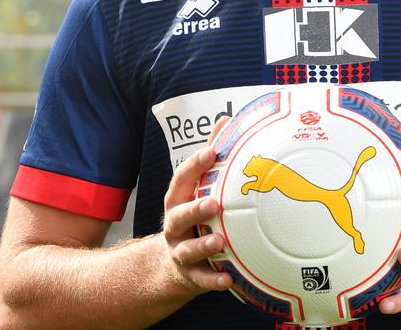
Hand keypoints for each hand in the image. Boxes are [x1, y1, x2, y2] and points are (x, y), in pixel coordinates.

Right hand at [160, 123, 232, 295]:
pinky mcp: (189, 276)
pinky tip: (228, 280)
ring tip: (219, 241)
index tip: (211, 152)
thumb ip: (209, 159)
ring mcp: (180, 252)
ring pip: (187, 249)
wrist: (171, 265)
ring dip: (203, 245)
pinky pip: (201, 279)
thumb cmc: (192, 218)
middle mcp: (174, 226)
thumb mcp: (196, 189)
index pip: (181, 180)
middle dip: (194, 209)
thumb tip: (226, 120)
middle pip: (178, 216)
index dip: (194, 166)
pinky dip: (213, 280)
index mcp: (178, 202)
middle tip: (213, 204)